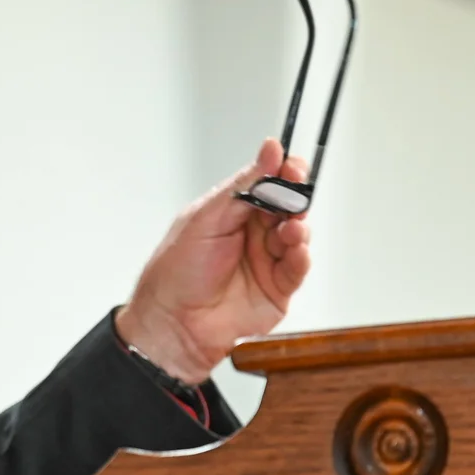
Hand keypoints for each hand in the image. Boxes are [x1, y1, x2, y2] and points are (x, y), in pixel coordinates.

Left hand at [114, 138, 312, 384]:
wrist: (173, 323)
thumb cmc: (176, 273)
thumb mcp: (206, 218)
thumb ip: (243, 186)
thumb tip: (269, 152)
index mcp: (232, 213)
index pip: (267, 184)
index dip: (282, 173)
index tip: (291, 164)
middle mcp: (252, 235)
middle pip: (288, 208)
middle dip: (295, 200)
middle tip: (296, 196)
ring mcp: (266, 261)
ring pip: (297, 235)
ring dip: (298, 228)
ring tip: (290, 228)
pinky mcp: (278, 288)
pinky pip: (298, 268)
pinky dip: (301, 256)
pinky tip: (295, 250)